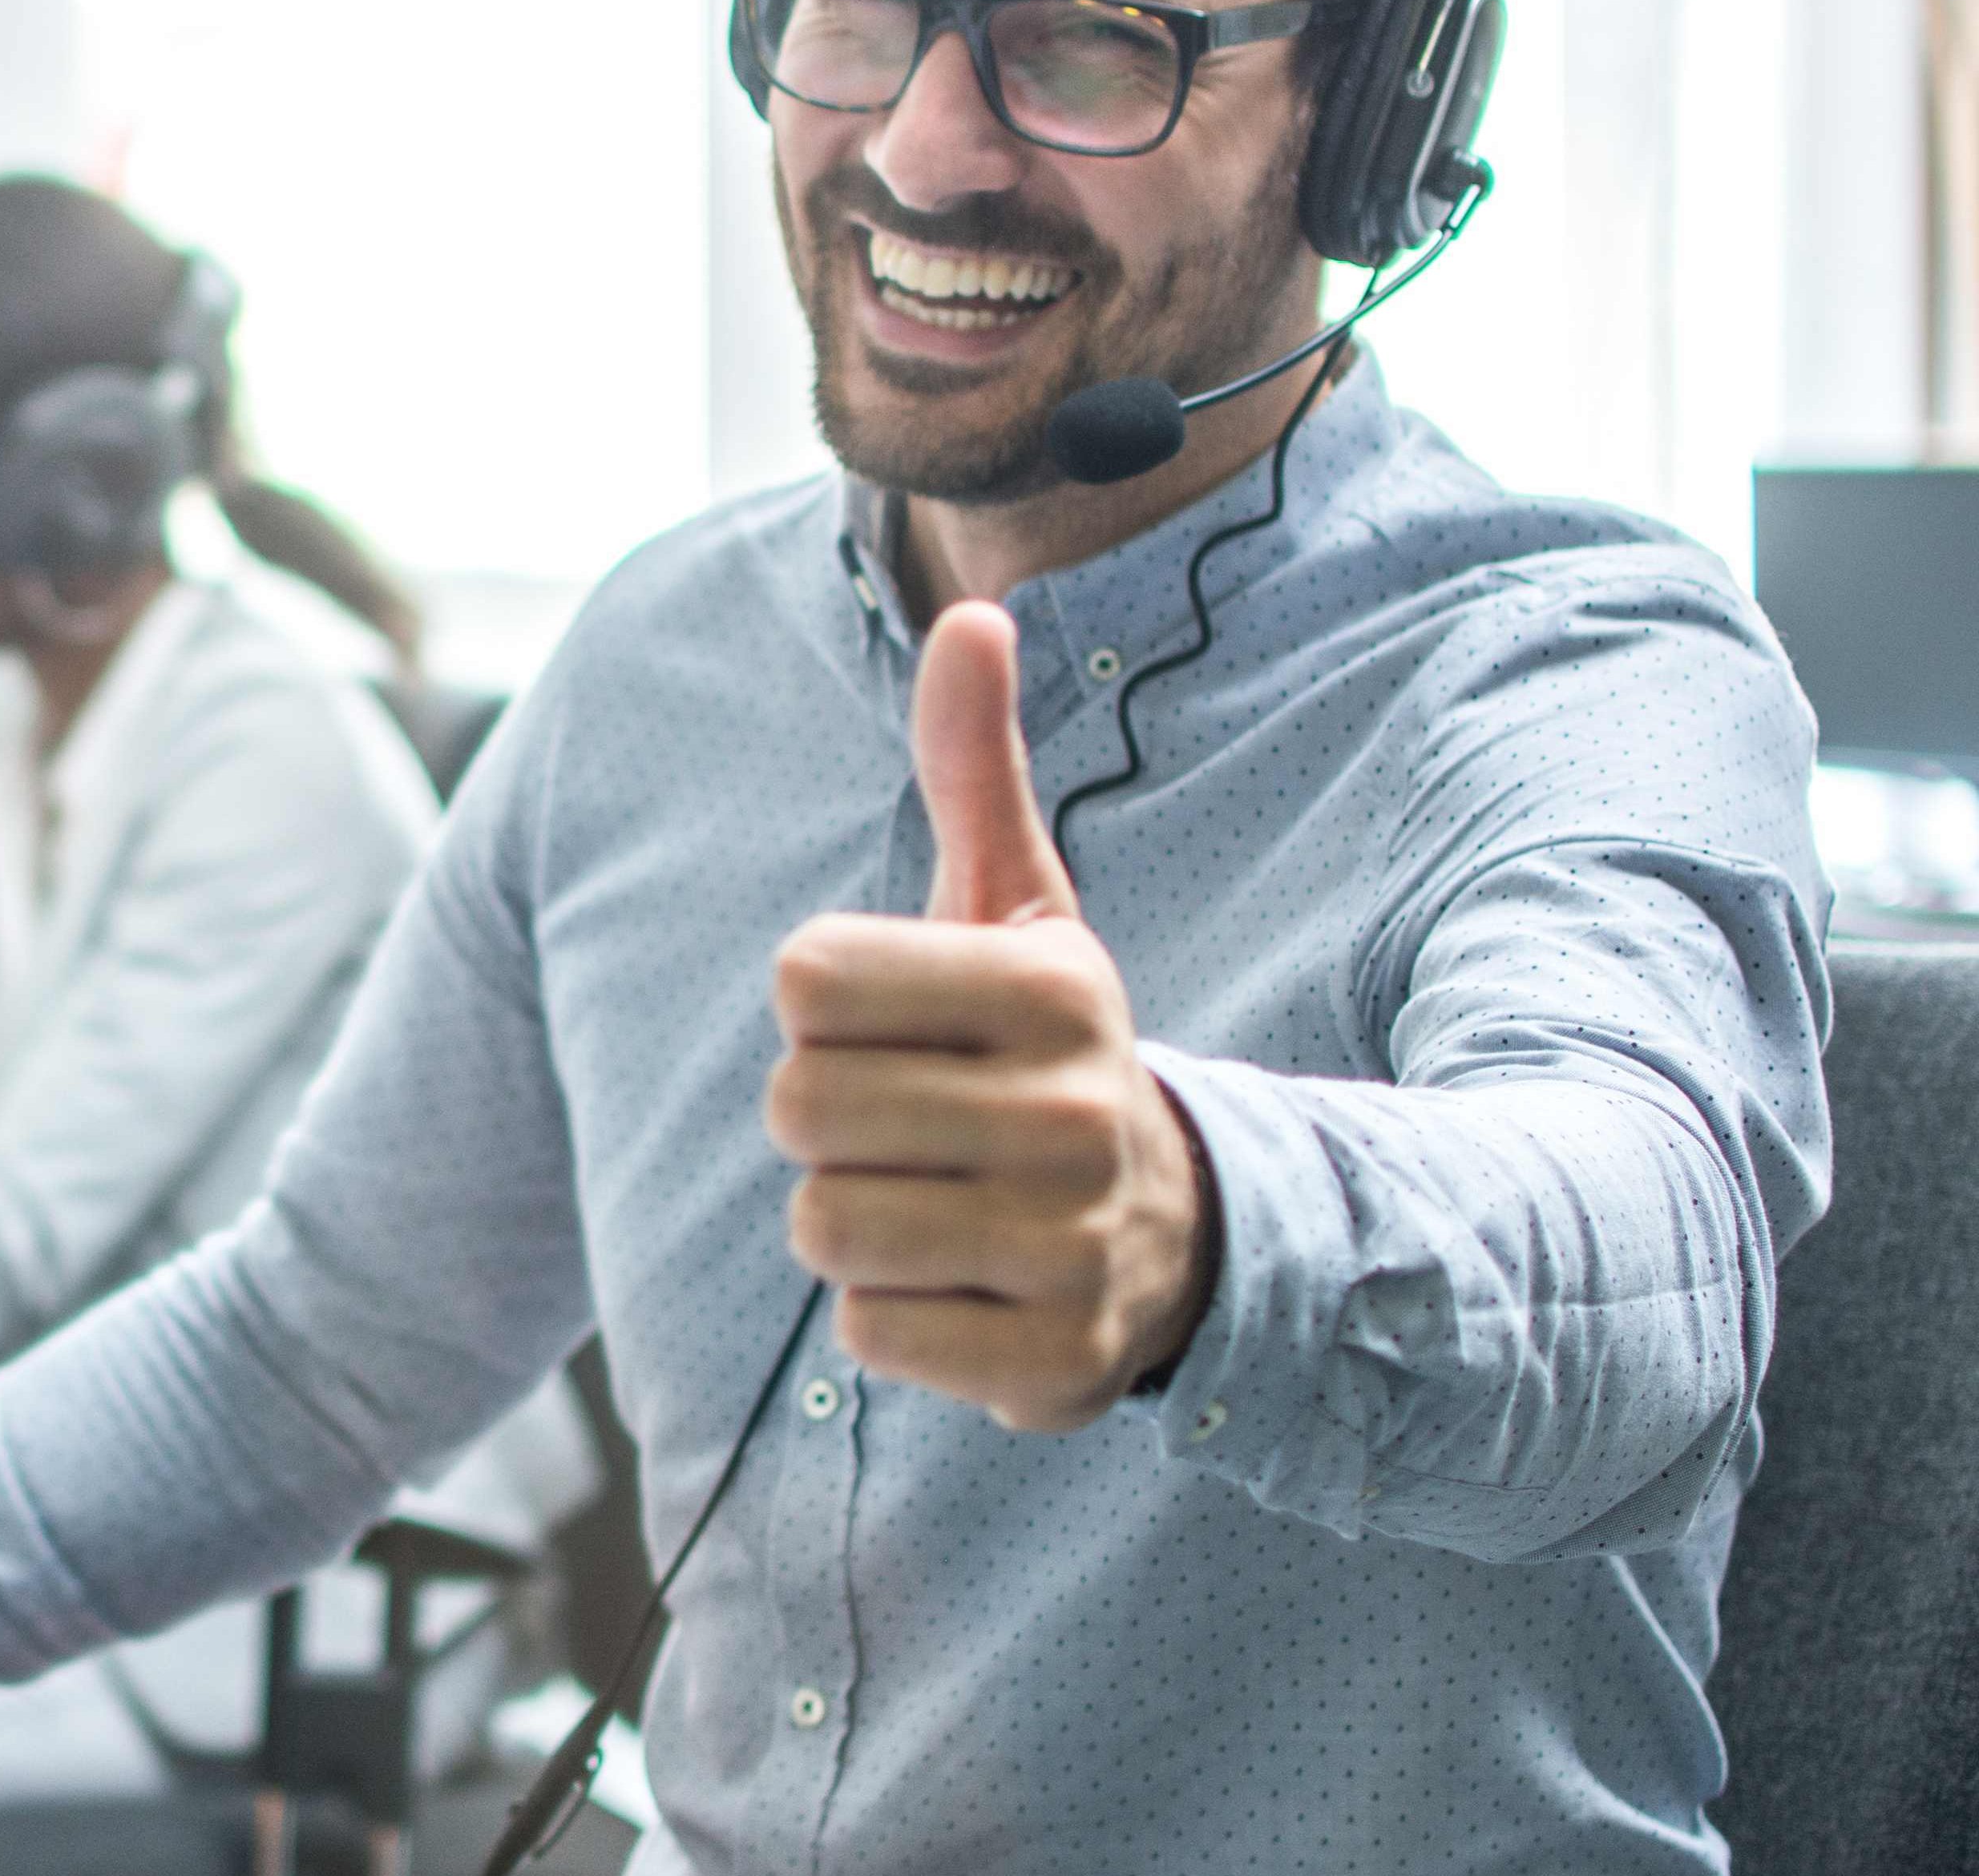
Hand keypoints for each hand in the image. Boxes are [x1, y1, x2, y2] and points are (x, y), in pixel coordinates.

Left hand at [764, 601, 1216, 1432]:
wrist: (1182, 1229)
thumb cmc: (1045, 1050)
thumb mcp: (1020, 906)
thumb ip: (974, 766)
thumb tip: (969, 611)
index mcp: (1057, 986)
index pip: (803, 977)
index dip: (823, 1003)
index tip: (902, 1022)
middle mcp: (1077, 1113)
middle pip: (796, 1107)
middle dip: (825, 1118)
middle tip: (911, 1122)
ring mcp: (1073, 1247)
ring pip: (822, 1225)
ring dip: (850, 1220)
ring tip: (936, 1200)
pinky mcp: (1052, 1365)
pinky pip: (869, 1333)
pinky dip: (892, 1319)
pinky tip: (967, 1284)